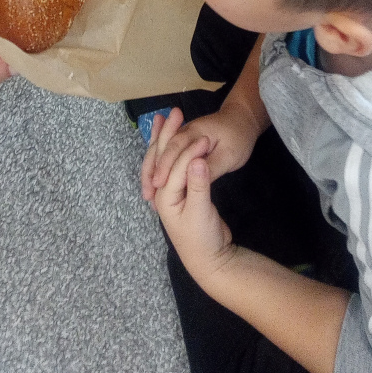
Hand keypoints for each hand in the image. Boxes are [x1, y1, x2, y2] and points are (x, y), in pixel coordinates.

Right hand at [141, 103, 258, 204]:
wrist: (242, 118)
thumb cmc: (239, 136)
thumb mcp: (230, 155)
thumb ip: (211, 166)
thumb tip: (193, 175)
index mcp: (194, 132)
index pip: (174, 148)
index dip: (164, 166)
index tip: (157, 184)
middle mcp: (184, 132)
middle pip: (161, 150)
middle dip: (151, 171)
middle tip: (147, 194)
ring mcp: (182, 135)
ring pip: (161, 152)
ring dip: (151, 170)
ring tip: (147, 193)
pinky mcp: (183, 141)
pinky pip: (166, 153)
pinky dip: (158, 166)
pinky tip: (155, 181)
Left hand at [153, 127, 236, 286]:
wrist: (210, 260)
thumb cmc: (203, 238)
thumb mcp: (202, 214)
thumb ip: (199, 186)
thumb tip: (197, 160)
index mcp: (164, 196)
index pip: (174, 166)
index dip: (189, 150)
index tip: (205, 135)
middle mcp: (162, 191)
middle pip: (161, 157)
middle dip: (166, 134)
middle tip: (175, 112)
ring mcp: (170, 190)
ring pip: (165, 158)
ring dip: (167, 137)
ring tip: (168, 116)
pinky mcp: (181, 190)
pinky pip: (175, 163)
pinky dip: (175, 148)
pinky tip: (178, 138)